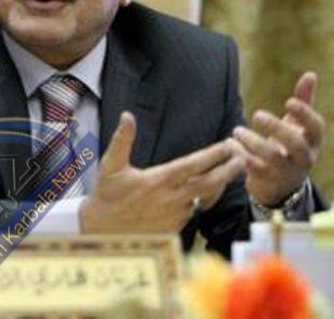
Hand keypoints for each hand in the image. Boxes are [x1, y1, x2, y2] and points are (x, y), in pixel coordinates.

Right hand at [80, 112, 244, 232]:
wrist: (102, 229)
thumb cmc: (106, 194)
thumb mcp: (110, 164)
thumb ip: (122, 139)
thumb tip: (127, 116)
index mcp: (159, 179)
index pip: (193, 165)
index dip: (214, 154)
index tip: (229, 144)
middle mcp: (171, 198)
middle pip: (210, 183)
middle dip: (229, 169)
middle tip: (243, 158)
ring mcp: (175, 214)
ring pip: (205, 198)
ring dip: (219, 184)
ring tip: (230, 171)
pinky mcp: (175, 227)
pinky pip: (193, 211)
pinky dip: (201, 200)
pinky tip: (205, 190)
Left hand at [233, 71, 324, 205]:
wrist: (281, 184)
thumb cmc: (290, 147)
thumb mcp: (297, 126)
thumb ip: (304, 101)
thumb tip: (310, 74)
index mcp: (312, 141)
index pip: (316, 128)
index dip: (305, 115)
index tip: (288, 102)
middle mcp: (303, 158)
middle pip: (295, 144)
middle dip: (277, 128)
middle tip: (256, 114)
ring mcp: (285, 171)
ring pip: (272, 158)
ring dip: (253, 142)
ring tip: (236, 130)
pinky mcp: (267, 180)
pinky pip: (254, 169)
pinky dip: (241, 156)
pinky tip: (230, 144)